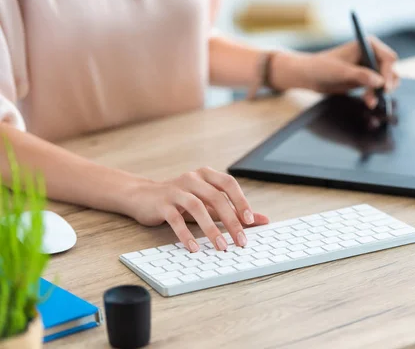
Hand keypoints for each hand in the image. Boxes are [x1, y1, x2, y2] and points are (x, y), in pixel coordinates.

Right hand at [126, 167, 268, 251]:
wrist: (143, 196)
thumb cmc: (181, 200)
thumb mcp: (208, 203)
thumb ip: (233, 210)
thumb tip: (263, 219)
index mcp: (206, 175)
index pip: (228, 184)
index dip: (241, 201)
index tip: (250, 221)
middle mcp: (192, 179)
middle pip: (216, 197)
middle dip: (231, 220)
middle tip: (240, 240)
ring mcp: (176, 190)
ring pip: (197, 207)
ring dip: (211, 229)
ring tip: (221, 246)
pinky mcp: (162, 204)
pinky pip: (176, 219)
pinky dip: (186, 234)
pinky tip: (194, 248)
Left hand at [271, 36, 399, 107]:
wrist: (309, 76)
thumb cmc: (322, 67)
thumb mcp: (341, 71)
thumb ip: (361, 75)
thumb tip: (380, 82)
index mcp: (368, 44)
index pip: (389, 58)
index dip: (388, 72)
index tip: (383, 87)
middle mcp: (371, 53)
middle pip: (390, 70)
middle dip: (386, 84)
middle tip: (380, 96)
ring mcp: (369, 66)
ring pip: (386, 80)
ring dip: (381, 92)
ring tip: (370, 102)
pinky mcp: (365, 79)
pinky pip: (377, 88)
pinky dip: (375, 95)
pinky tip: (368, 102)